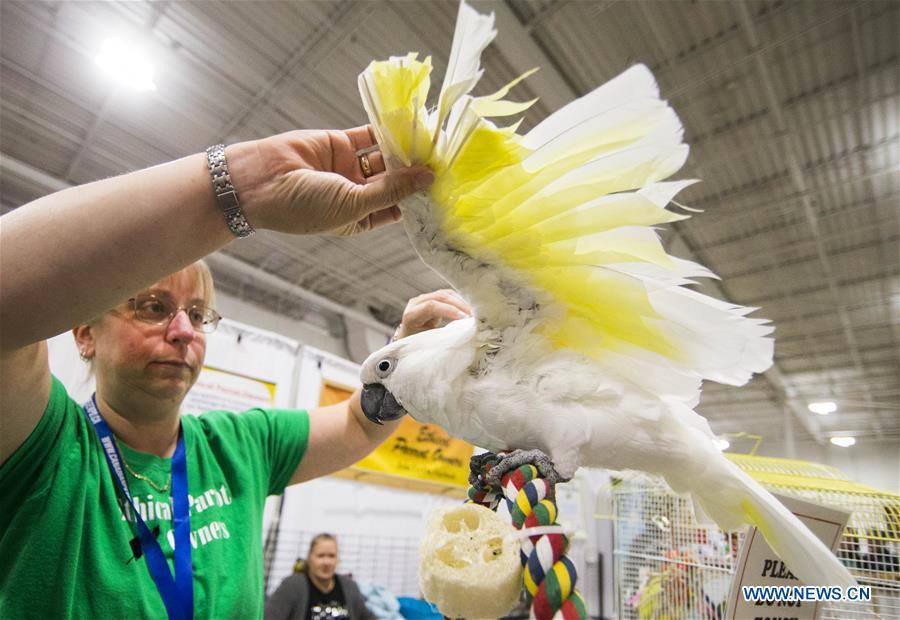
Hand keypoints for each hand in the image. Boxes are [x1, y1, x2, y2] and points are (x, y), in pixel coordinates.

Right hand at [227, 127, 433, 235]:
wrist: (259, 181)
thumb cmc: (303, 206)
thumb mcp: (353, 204)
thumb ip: (392, 191)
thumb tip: (427, 179)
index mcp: (360, 218)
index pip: (397, 207)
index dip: (417, 198)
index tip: (442, 189)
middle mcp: (357, 193)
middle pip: (394, 181)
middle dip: (414, 172)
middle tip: (442, 161)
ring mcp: (349, 168)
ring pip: (384, 157)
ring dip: (403, 151)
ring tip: (429, 143)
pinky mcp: (341, 144)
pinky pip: (368, 136)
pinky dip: (386, 130)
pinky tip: (407, 126)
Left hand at [393, 289, 471, 339]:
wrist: (410, 341)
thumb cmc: (418, 346)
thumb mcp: (428, 343)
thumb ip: (442, 336)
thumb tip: (462, 332)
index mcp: (411, 315)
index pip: (431, 306)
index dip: (450, 311)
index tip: (465, 319)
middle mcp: (416, 303)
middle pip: (440, 297)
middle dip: (459, 305)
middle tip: (473, 315)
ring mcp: (424, 298)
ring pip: (445, 294)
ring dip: (461, 302)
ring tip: (473, 313)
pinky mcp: (432, 298)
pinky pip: (448, 296)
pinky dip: (459, 301)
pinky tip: (467, 309)